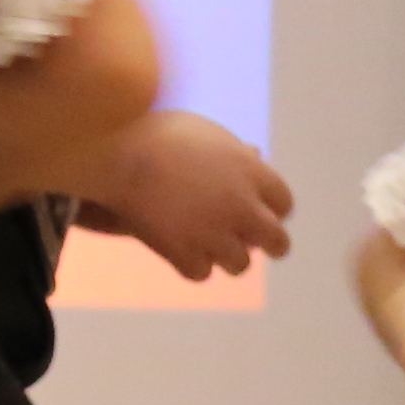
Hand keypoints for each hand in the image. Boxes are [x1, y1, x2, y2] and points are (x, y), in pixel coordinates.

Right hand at [87, 110, 296, 283]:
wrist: (120, 153)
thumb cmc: (160, 132)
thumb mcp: (208, 132)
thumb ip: (235, 150)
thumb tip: (256, 152)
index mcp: (253, 173)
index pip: (284, 203)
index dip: (273, 209)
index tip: (263, 212)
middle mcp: (243, 208)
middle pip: (277, 242)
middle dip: (270, 244)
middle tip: (254, 244)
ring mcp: (215, 235)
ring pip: (240, 264)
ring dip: (227, 256)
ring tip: (210, 246)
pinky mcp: (185, 255)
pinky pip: (202, 273)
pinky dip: (192, 264)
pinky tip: (181, 251)